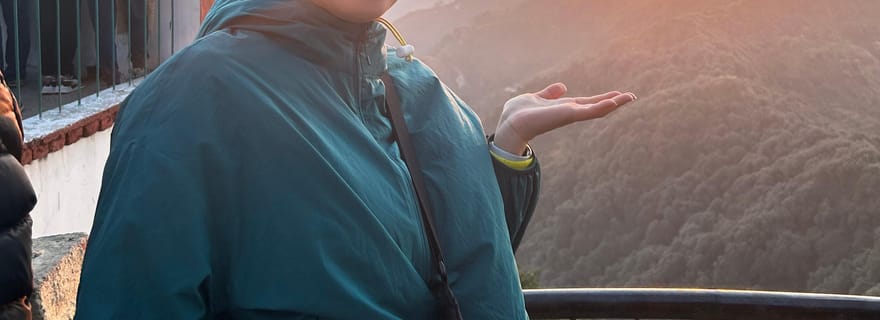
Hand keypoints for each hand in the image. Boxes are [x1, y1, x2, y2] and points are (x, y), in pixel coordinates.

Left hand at [494, 83, 636, 154]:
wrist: (511, 123)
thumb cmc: (519, 113)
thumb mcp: (536, 97)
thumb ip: (549, 93)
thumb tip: (562, 87)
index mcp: (564, 107)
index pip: (588, 102)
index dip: (603, 98)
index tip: (618, 94)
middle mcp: (569, 112)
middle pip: (597, 106)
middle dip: (614, 101)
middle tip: (632, 96)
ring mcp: (570, 115)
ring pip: (597, 109)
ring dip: (614, 103)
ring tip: (629, 97)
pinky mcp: (567, 116)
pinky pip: (589, 112)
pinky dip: (601, 107)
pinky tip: (614, 102)